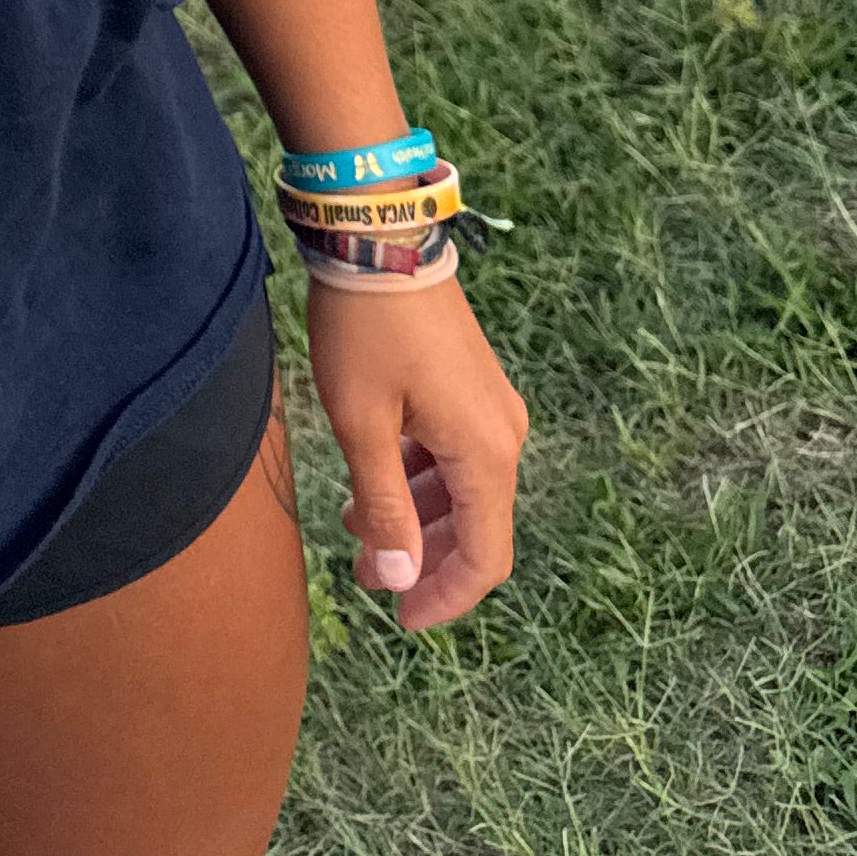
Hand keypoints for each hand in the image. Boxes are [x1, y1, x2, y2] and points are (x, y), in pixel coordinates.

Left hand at [304, 266, 528, 631]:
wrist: (378, 235)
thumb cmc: (365, 328)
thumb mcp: (361, 423)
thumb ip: (384, 506)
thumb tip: (400, 578)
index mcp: (486, 453)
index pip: (486, 558)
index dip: (446, 597)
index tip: (401, 620)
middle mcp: (503, 435)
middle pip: (477, 527)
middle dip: (423, 560)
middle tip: (365, 577)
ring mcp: (490, 407)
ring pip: (462, 491)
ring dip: (416, 518)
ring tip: (353, 528)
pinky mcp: (470, 386)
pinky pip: (454, 454)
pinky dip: (419, 479)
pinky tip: (371, 480)